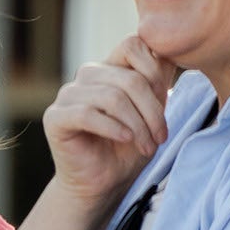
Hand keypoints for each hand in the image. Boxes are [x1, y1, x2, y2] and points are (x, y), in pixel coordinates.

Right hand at [41, 35, 176, 209]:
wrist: (103, 185)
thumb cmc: (128, 150)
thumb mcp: (152, 113)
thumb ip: (158, 82)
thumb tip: (173, 54)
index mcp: (110, 68)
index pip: (132, 44)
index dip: (154, 70)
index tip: (167, 103)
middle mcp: (87, 76)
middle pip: (128, 78)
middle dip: (152, 110)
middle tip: (161, 137)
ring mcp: (68, 95)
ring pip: (111, 97)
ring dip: (137, 125)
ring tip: (147, 146)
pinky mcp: (55, 117)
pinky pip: (87, 114)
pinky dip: (112, 127)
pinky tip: (125, 139)